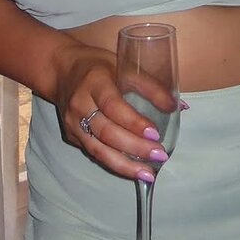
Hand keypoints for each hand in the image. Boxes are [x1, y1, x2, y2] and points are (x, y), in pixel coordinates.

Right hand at [52, 40, 170, 181]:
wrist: (61, 71)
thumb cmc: (98, 66)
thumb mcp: (124, 66)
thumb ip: (151, 86)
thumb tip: (179, 106)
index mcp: (95, 83)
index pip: (113, 106)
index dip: (134, 122)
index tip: (155, 134)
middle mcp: (80, 105)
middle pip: (107, 132)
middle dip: (134, 148)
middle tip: (159, 156)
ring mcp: (73, 124)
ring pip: (98, 150)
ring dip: (124, 165)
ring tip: (148, 174)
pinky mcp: (71, 137)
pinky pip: (94, 153)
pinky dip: (113, 163)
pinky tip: (131, 170)